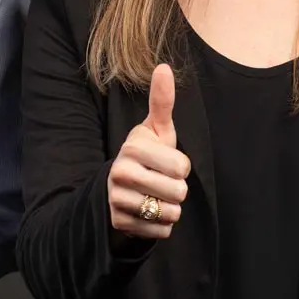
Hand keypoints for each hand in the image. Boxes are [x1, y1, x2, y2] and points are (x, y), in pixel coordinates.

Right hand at [108, 63, 190, 238]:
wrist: (116, 187)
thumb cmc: (146, 155)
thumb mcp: (155, 130)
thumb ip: (162, 102)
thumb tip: (164, 67)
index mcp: (133, 147)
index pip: (182, 167)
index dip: (181, 166)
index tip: (165, 161)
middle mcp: (120, 172)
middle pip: (179, 192)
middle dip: (177, 190)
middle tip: (160, 182)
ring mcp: (117, 199)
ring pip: (171, 213)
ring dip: (170, 209)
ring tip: (154, 197)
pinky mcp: (119, 223)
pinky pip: (162, 231)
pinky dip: (161, 226)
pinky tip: (148, 213)